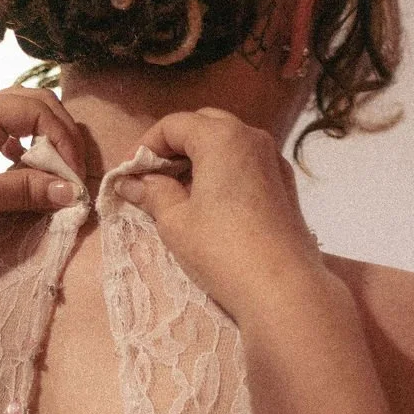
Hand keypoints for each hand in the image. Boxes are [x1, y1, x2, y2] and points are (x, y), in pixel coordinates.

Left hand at [0, 88, 86, 264]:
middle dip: (60, 136)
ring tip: (59, 177)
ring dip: (46, 145)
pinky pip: (7, 139)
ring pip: (22, 121)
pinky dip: (27, 155)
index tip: (76, 176)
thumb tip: (71, 191)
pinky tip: (32, 177)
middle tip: (76, 174)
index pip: (34, 109)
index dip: (63, 139)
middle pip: (32, 105)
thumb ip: (25, 189)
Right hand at [115, 109, 324, 320]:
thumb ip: (152, 193)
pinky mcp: (285, 185)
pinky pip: (246, 164)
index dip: (144, 147)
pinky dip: (223, 173)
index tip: (128, 174)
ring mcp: (273, 160)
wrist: (282, 289)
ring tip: (177, 194)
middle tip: (151, 180)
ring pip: (228, 144)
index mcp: (222, 137)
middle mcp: (252, 138)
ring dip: (199, 160)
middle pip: (203, 126)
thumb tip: (129, 183)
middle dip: (173, 148)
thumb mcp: (176, 222)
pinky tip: (210, 204)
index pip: (173, 125)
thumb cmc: (222, 251)